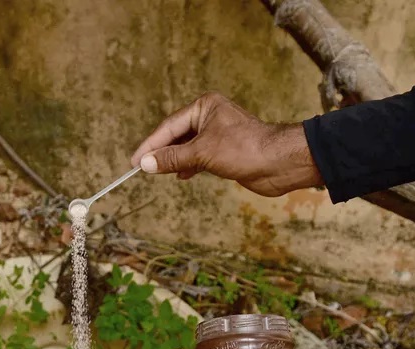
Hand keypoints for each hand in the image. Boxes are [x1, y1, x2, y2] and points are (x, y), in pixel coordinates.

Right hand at [130, 92, 322, 196]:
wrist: (279, 163)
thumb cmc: (245, 149)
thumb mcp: (202, 153)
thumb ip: (173, 158)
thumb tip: (146, 164)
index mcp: (205, 106)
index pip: (169, 126)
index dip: (150, 145)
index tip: (135, 161)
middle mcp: (211, 117)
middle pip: (177, 135)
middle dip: (161, 152)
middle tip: (142, 168)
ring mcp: (219, 135)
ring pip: (188, 147)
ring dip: (174, 160)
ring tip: (158, 172)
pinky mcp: (226, 152)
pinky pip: (199, 157)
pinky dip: (188, 166)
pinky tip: (181, 176)